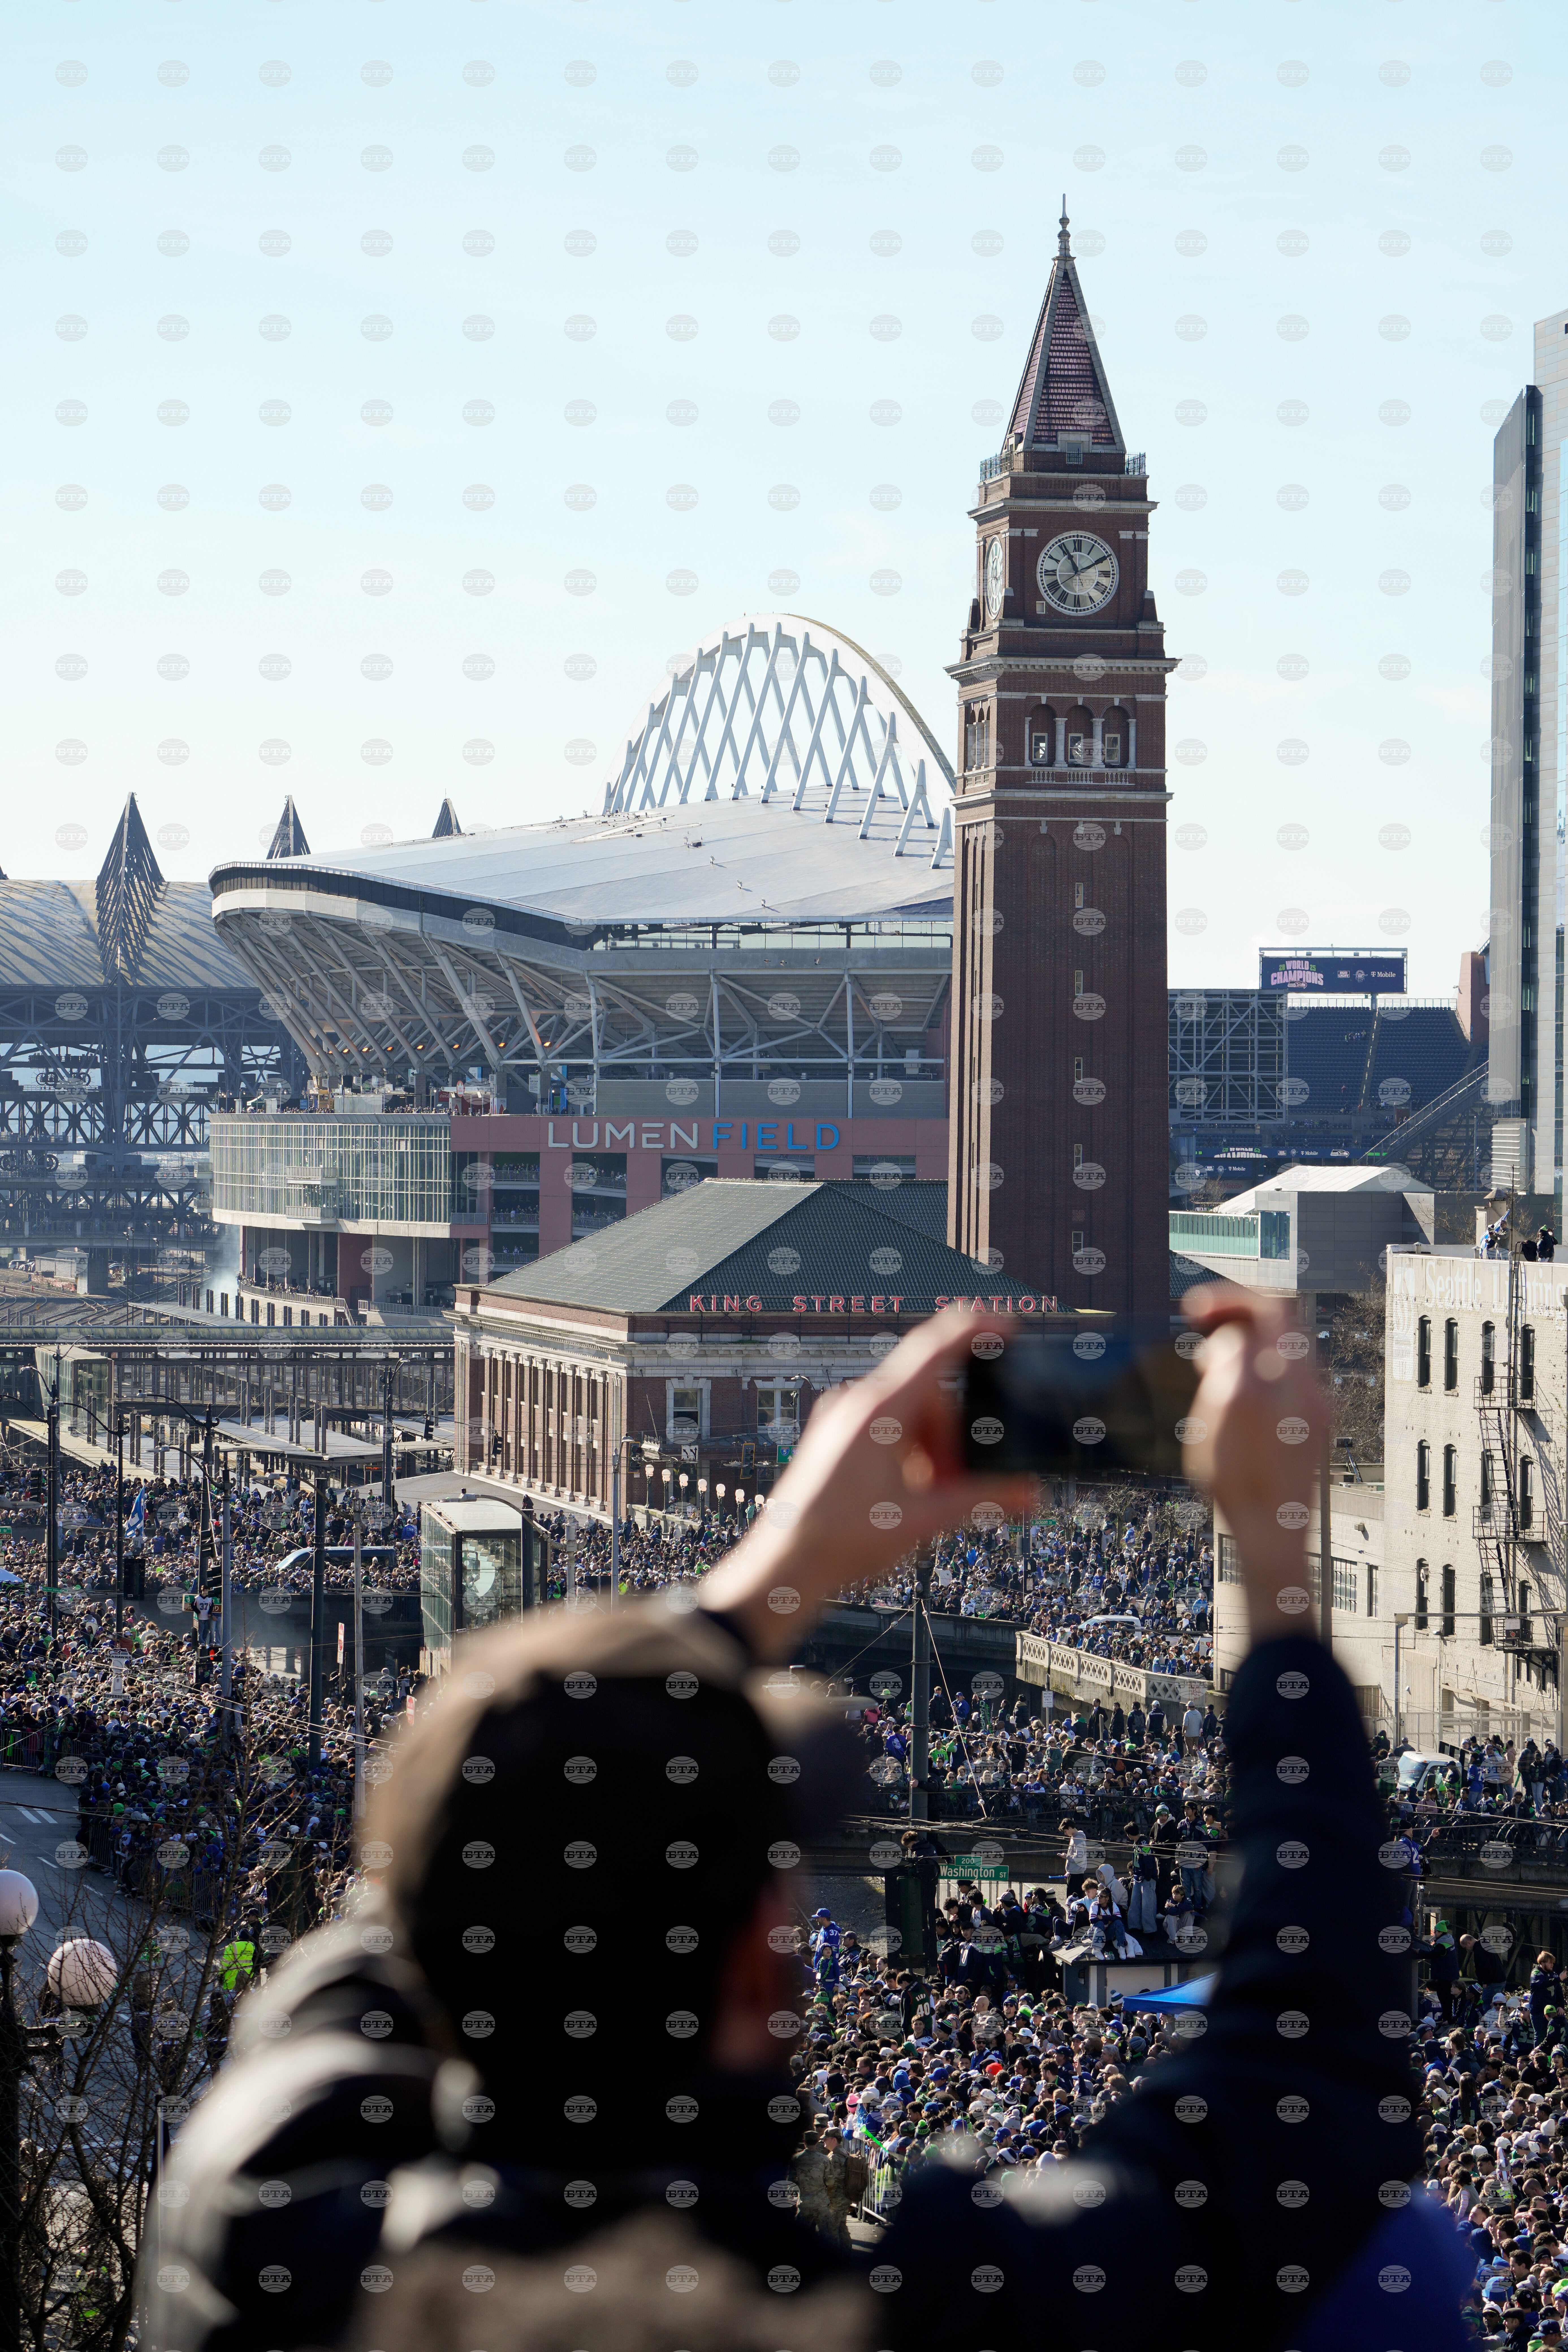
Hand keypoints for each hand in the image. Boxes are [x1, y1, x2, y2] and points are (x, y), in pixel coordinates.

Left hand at [698, 1308, 1036, 1660]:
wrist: (784, 1565)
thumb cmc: (841, 1540)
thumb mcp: (923, 1519)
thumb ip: (982, 1500)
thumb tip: (1030, 1493)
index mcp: (878, 1411)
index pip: (936, 1349)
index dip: (976, 1331)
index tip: (1008, 1325)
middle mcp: (856, 1403)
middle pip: (931, 1395)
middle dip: (953, 1437)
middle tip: (955, 1484)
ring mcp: (843, 1417)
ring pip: (910, 1414)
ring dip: (931, 1449)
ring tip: (927, 1497)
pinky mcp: (837, 1435)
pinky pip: (887, 1428)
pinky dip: (909, 1453)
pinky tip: (907, 1493)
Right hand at [1178, 1284, 1327, 1646]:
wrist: (1273, 1535)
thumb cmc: (1243, 1481)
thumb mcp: (1222, 1411)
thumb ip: (1230, 1362)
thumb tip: (1230, 1337)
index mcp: (1289, 1376)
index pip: (1270, 1307)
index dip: (1230, 1299)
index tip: (1195, 1308)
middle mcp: (1309, 1388)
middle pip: (1278, 1327)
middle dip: (1234, 1322)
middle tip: (1200, 1335)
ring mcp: (1311, 1410)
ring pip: (1278, 1355)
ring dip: (1241, 1349)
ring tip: (1207, 1369)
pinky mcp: (1305, 1430)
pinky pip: (1281, 1382)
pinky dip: (1252, 1374)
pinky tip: (1229, 1398)